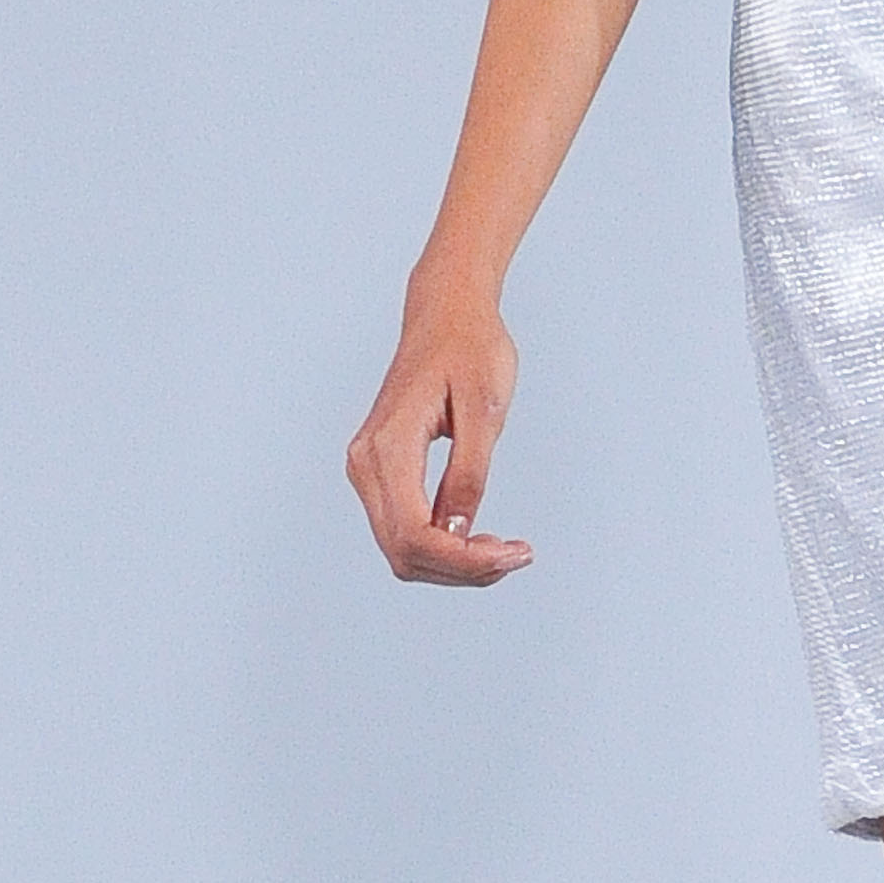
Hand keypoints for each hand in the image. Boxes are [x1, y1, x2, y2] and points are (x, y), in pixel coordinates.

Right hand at [345, 292, 531, 584]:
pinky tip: (479, 537)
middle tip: (518, 555)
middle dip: (463, 569)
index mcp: (388, 447)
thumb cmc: (470, 349)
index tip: (514, 556)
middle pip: (404, 552)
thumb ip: (469, 472)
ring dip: (454, 564)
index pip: (414, 534)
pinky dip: (443, 546)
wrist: (446, 313)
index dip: (464, 561)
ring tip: (505, 550)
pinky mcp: (380, 473)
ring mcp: (367, 470)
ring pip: (401, 549)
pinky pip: (404, 529)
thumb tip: (458, 532)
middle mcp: (365, 465)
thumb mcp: (485, 409)